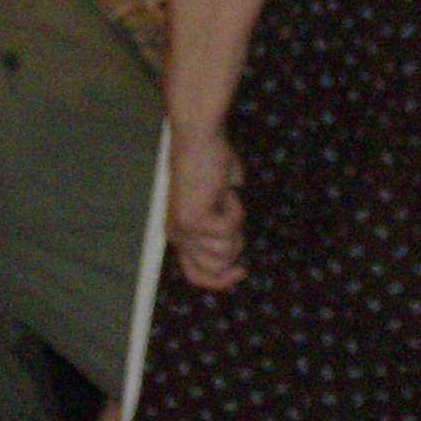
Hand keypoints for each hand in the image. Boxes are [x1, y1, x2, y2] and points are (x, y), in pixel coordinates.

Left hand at [168, 128, 246, 290]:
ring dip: (235, 225)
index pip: (197, 276)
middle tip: (231, 215)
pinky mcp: (194, 220)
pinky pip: (230, 229)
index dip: (221, 280)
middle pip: (215, 270)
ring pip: (225, 251)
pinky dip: (235, 209)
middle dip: (235, 246)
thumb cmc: (210, 163)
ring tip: (225, 199)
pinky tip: (223, 191)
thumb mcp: (217, 203)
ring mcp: (185, 231)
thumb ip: (222, 229)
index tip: (242, 270)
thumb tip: (237, 254)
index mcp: (179, 234)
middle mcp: (178, 236)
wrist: (197, 140)